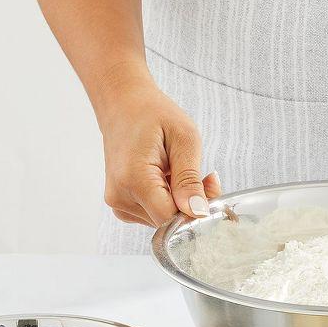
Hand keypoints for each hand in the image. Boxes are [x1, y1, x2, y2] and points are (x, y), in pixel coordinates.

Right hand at [95, 63, 220, 225]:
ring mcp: (118, 203)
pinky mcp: (121, 205)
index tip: (209, 188)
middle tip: (203, 176)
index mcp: (134, 179)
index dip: (196, 212)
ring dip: (180, 204)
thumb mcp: (184, 139)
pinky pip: (153, 215)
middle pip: (168, 222)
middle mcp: (120, 196)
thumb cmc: (153, 114)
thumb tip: (198, 212)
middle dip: (191, 205)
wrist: (123, 105)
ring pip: (162, 221)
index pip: (171, 220)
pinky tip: (168, 180)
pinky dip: (167, 203)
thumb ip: (190, 179)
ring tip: (180, 172)